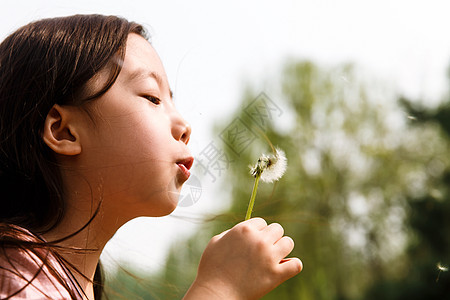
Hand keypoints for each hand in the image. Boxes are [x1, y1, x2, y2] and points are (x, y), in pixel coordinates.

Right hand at [183, 217, 302, 299]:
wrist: (215, 293)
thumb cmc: (211, 269)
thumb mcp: (215, 242)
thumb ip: (231, 233)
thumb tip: (244, 231)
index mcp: (244, 230)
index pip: (262, 222)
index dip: (258, 232)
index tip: (252, 242)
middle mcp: (258, 240)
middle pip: (277, 229)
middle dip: (271, 238)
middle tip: (263, 250)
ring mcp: (269, 257)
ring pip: (288, 242)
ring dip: (282, 249)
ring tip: (274, 258)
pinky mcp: (276, 275)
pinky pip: (296, 264)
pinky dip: (293, 266)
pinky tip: (285, 268)